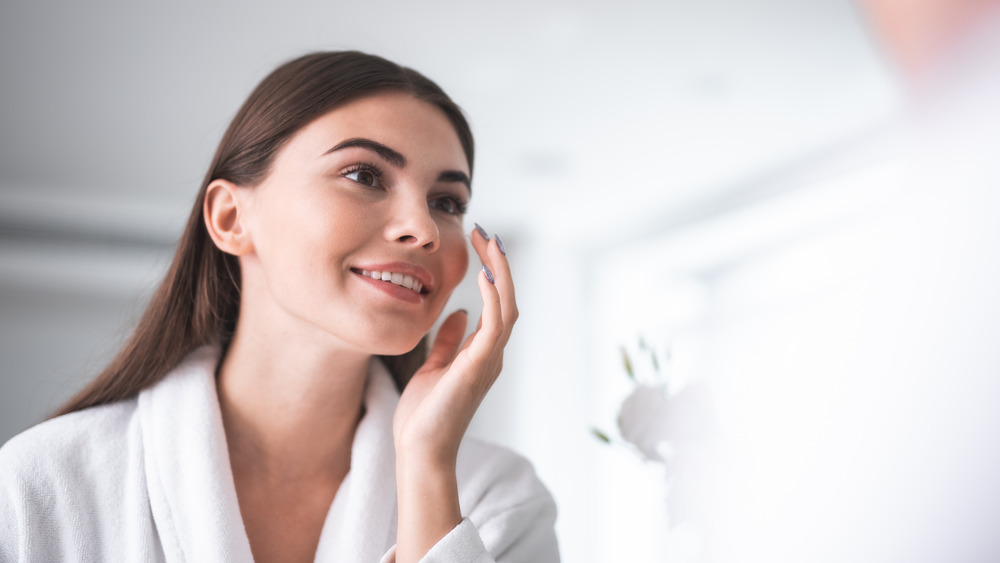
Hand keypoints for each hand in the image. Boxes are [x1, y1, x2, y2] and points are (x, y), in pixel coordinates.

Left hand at [393, 228, 517, 464]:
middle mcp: (492, 356)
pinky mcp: (477, 369)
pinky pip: (494, 327)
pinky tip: (482, 277)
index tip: (479, 244)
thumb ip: (448, 341)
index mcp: (482, 354)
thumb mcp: (434, 368)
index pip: (496, 305)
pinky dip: (493, 300)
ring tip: (489, 243)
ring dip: (500, 273)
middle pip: (507, 300)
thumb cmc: (424, 416)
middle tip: (486, 233)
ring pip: (508, 308)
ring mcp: (488, 362)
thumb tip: (457, 313)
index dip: (492, 273)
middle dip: (499, 264)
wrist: (420, 451)